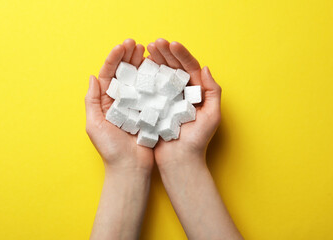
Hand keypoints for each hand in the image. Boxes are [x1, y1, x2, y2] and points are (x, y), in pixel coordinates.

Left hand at [85, 39, 153, 171]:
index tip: (123, 46)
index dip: (114, 59)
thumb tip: (92, 77)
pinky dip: (154, 79)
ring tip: (147, 51)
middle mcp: (121, 101)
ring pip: (138, 80)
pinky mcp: (149, 111)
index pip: (109, 75)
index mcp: (106, 102)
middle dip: (129, 57)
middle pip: (124, 74)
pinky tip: (158, 68)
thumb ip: (92, 101)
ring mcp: (136, 106)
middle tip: (137, 44)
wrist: (131, 168)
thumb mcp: (94, 124)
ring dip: (142, 64)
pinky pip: (151, 92)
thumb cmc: (111, 149)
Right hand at [147, 38, 221, 167]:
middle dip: (165, 54)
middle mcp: (182, 93)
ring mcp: (168, 99)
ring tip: (147, 50)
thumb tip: (205, 68)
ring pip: (161, 76)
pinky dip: (146, 77)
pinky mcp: (155, 107)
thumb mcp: (211, 117)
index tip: (171, 45)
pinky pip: (151, 89)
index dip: (181, 55)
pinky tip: (140, 67)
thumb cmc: (197, 141)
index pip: (190, 68)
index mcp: (196, 93)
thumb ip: (212, 92)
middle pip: (174, 68)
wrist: (179, 161)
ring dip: (155, 62)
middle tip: (155, 43)